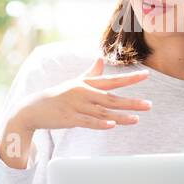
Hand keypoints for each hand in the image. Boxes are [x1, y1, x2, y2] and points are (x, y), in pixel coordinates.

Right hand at [0, 57, 151, 168]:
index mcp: (87, 84)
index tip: (146, 75)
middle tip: (149, 104)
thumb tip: (99, 58)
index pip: (113, 80)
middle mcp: (83, 93)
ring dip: (120, 115)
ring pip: (103, 111)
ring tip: (137, 119)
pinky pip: (87, 121)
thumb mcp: (74, 82)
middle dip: (131, 101)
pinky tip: (111, 124)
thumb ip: (90, 73)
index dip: (130, 78)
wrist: (34, 108)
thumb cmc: (58, 95)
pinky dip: (100, 123)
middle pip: (112, 97)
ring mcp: (77, 106)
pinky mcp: (70, 119)